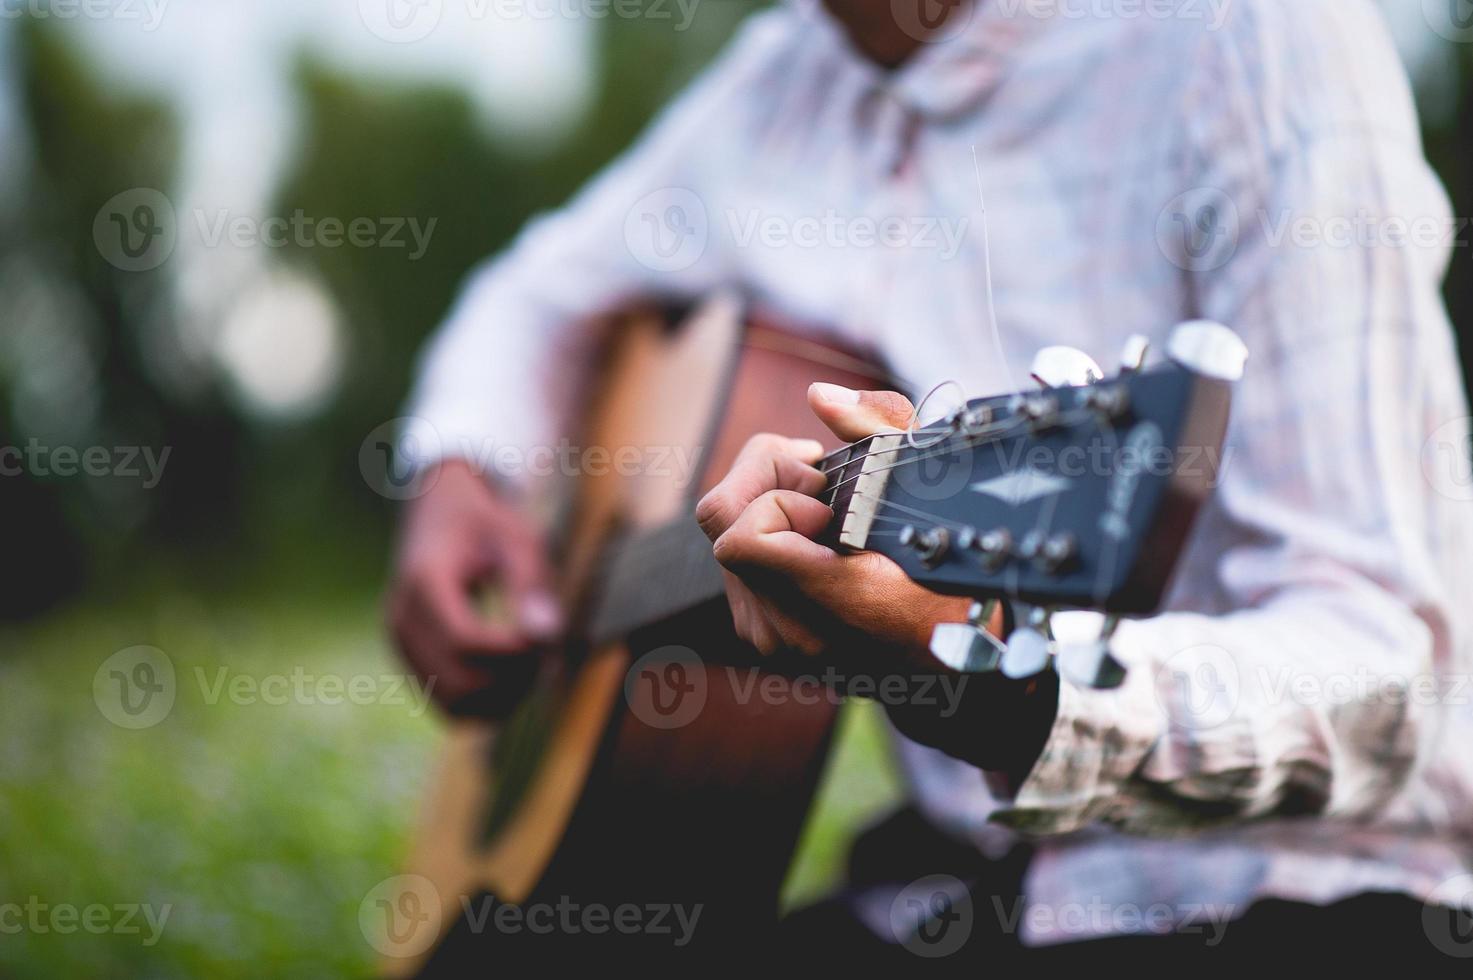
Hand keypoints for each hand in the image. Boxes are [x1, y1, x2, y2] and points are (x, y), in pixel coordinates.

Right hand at [387, 459, 561, 715]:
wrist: (436, 513)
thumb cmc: (482, 522)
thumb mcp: (515, 537)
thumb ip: (530, 583)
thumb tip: (545, 634)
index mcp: (424, 581)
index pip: (464, 641)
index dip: (511, 652)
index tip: (547, 640)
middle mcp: (402, 618)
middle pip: (458, 682)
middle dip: (511, 679)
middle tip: (546, 652)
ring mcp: (400, 644)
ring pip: (453, 704)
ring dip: (500, 698)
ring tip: (532, 664)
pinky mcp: (409, 660)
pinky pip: (447, 702)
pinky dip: (484, 700)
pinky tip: (512, 671)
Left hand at [695, 383, 973, 671]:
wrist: (952, 643)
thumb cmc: (951, 560)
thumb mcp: (932, 477)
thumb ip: (879, 425)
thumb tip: (820, 398)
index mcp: (833, 600)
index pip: (742, 539)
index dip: (778, 497)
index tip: (828, 496)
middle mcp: (791, 628)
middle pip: (719, 520)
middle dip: (766, 478)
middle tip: (820, 481)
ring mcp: (772, 636)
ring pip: (722, 536)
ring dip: (767, 501)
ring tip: (824, 505)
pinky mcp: (761, 632)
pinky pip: (733, 561)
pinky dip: (765, 529)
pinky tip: (812, 531)